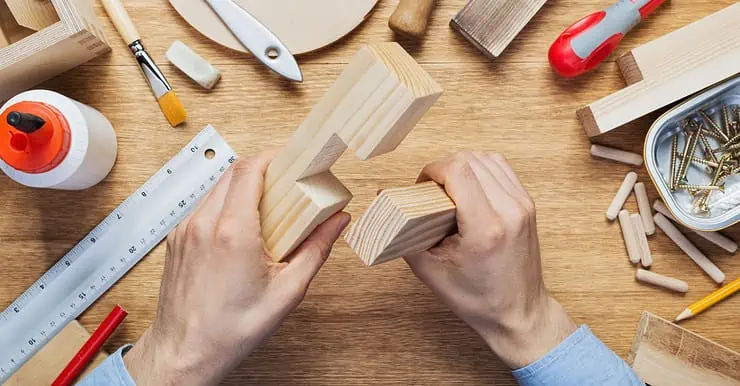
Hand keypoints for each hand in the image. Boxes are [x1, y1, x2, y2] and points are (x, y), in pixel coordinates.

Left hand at [123, 153, 350, 384]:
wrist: (184, 353)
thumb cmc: (229, 330)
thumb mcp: (287, 292)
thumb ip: (316, 249)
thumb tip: (338, 222)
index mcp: (232, 233)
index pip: (250, 170)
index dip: (272, 157)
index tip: (290, 160)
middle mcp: (204, 225)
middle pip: (233, 173)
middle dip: (261, 171)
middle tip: (285, 184)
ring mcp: (186, 231)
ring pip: (216, 189)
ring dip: (242, 189)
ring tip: (266, 209)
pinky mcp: (177, 240)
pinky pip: (204, 208)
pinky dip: (224, 207)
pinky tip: (241, 230)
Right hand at [405, 151, 575, 368]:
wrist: (518, 313)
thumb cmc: (479, 298)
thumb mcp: (430, 270)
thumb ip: (404, 232)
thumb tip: (386, 199)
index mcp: (485, 228)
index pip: (458, 171)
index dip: (432, 170)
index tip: (422, 186)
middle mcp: (509, 211)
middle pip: (470, 160)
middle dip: (444, 168)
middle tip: (431, 191)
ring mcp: (523, 205)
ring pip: (487, 158)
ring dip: (463, 165)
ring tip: (449, 188)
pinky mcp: (528, 204)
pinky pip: (502, 168)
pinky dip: (481, 170)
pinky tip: (469, 188)